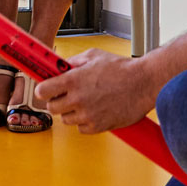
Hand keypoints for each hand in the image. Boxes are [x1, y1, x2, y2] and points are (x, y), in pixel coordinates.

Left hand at [34, 47, 163, 133]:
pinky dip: (85, 122)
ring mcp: (88, 114)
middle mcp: (78, 99)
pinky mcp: (98, 126)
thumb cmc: (122, 69)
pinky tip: (93, 112)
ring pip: (66, 119)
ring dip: (71, 112)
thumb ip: (73, 61)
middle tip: (65, 96)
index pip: (42, 91)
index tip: (45, 90)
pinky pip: (81, 129)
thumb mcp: (93, 56)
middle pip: (52, 108)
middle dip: (56, 102)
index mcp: (73, 80)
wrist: (144, 83)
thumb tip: (59, 66)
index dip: (43, 90)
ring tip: (84, 103)